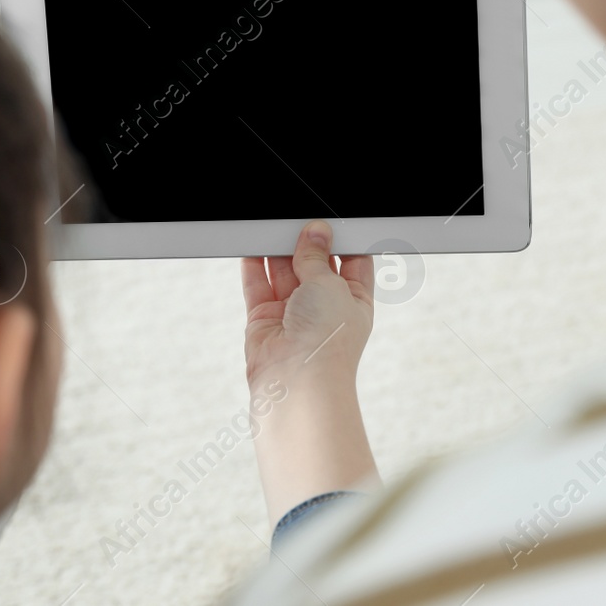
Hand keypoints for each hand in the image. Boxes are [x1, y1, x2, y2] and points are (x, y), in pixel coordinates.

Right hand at [241, 220, 379, 526]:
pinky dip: (253, 264)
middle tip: (294, 217)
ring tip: (271, 225)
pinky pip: (257, 284)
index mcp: (354, 299)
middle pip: (313, 261)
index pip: (350, 259)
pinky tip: (251, 244)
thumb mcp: (330, 285)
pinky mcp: (264, 319)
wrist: (296, 388)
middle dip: (304, 241)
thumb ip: (316, 256)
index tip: (327, 218)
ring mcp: (293, 312)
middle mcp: (324, 305)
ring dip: (277, 250)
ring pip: (283, 270)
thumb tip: (315, 232)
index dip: (340, 238)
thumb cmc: (328, 345)